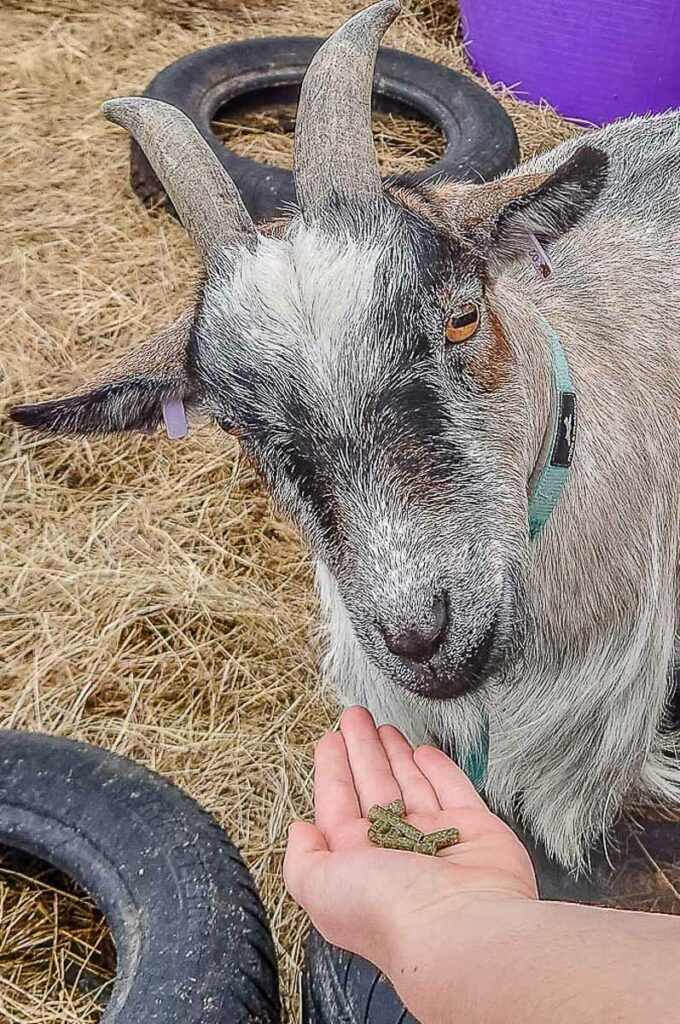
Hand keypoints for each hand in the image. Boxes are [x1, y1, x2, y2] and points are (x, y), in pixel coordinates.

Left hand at [284, 707, 536, 973]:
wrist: (461, 927)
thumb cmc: (386, 907)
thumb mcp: (318, 885)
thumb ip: (302, 857)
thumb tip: (299, 830)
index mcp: (357, 863)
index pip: (338, 805)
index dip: (333, 770)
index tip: (330, 738)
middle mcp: (396, 850)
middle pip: (374, 787)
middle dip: (362, 751)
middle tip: (355, 716)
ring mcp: (437, 839)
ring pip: (410, 784)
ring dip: (395, 754)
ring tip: (383, 725)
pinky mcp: (476, 829)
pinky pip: (452, 789)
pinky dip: (438, 769)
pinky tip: (423, 750)